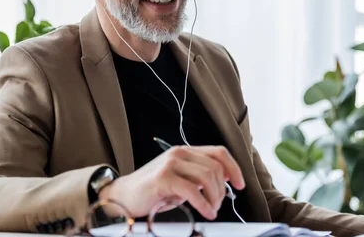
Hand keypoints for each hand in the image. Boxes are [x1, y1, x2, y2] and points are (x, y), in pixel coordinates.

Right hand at [99, 145, 244, 220]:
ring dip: (215, 198)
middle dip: (222, 190)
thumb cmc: (152, 191)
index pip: (218, 152)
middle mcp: (178, 153)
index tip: (240, 184)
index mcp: (184, 151)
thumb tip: (221, 186)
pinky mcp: (163, 178)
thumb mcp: (178, 179)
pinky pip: (192, 190)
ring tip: (211, 210)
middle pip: (215, 167)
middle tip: (218, 205)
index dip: (233, 168)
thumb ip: (196, 177)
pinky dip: (204, 204)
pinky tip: (206, 212)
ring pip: (207, 177)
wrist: (123, 195)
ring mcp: (170, 164)